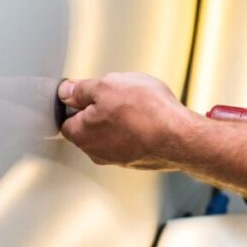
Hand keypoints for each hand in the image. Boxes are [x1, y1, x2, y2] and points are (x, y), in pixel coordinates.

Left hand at [58, 72, 198, 168]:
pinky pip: (131, 139)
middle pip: (89, 127)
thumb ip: (81, 89)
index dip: (75, 102)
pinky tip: (148, 117)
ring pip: (112, 133)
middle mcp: (96, 152)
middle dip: (99, 110)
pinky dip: (136, 129)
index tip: (86, 91)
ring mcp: (118, 158)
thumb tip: (67, 90)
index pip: (66, 119)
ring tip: (136, 105)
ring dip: (120, 119)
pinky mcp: (138, 160)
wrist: (180, 136)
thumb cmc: (145, 112)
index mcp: (81, 134)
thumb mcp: (106, 86)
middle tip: (116, 96)